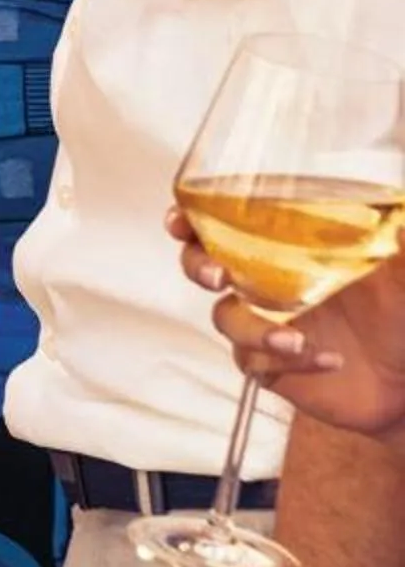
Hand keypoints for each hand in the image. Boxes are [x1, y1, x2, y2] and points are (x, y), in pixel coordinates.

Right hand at [174, 209, 404, 447]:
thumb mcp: (403, 267)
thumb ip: (395, 235)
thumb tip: (397, 202)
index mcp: (287, 246)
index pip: (224, 221)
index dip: (192, 218)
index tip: (183, 221)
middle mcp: (267, 280)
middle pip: (202, 262)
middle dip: (197, 265)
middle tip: (217, 275)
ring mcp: (265, 322)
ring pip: (225, 318)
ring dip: (253, 328)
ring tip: (296, 340)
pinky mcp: (270, 364)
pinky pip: (252, 360)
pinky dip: (286, 360)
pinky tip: (328, 360)